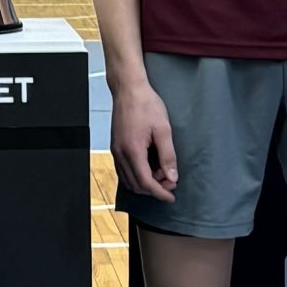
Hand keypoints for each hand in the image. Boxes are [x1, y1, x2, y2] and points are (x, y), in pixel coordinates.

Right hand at [110, 82, 178, 201]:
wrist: (128, 89)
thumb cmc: (146, 104)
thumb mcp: (163, 129)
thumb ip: (168, 155)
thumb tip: (171, 177)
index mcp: (133, 150)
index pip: (145, 182)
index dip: (159, 193)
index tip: (170, 197)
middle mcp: (120, 153)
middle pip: (136, 184)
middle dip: (154, 188)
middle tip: (170, 181)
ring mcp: (115, 151)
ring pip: (128, 180)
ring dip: (145, 183)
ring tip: (161, 173)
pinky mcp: (115, 147)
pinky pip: (123, 171)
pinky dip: (136, 176)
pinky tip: (148, 168)